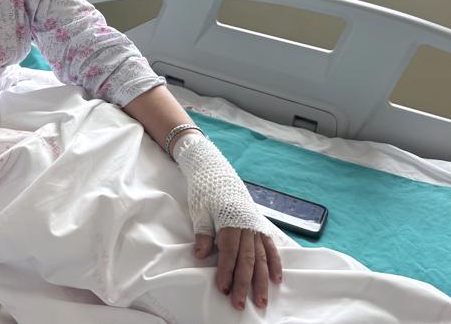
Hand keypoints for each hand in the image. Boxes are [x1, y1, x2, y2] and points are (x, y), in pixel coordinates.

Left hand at [172, 133, 283, 308]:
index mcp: (230, 221)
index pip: (229, 253)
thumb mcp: (199, 211)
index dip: (227, 273)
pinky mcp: (259, 223)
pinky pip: (270, 246)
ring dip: (261, 279)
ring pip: (261, 256)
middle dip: (244, 283)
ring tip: (262, 299)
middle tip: (242, 304)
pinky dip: (274, 262)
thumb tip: (201, 255)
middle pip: (247, 259)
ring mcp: (255, 225)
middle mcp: (246, 225)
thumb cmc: (205, 191)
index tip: (223, 289)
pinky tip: (276, 278)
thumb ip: (203, 234)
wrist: (215, 170)